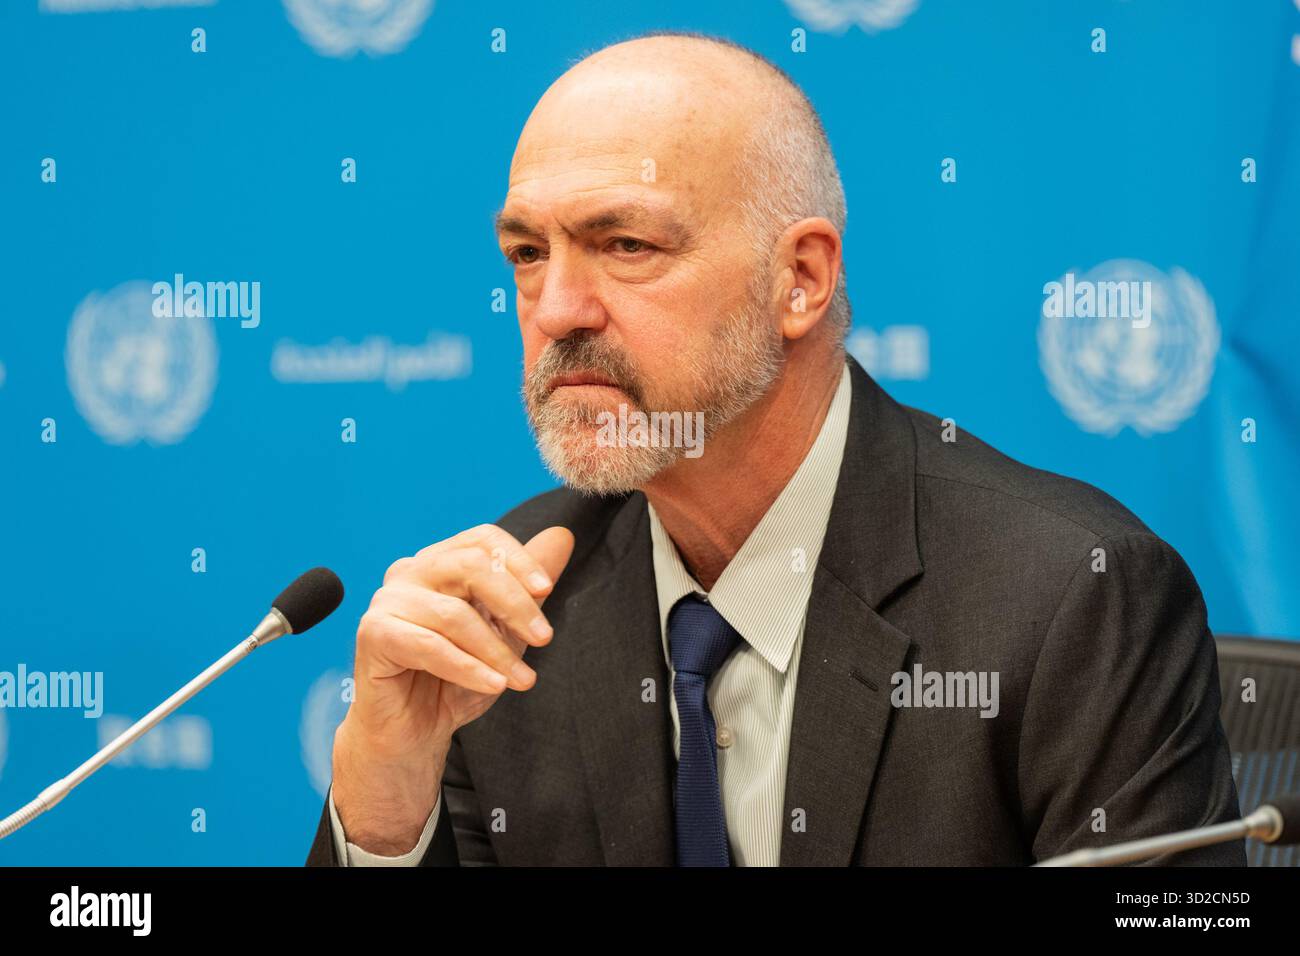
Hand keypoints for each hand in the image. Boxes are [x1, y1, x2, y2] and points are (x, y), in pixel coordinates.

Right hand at [331, 524, 574, 854]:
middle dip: (514, 602)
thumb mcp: (504, 631)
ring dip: (496, 650)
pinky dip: (468, 668)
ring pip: (454, 614)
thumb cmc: (456, 679)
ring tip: (523, 680)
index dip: (519, 559)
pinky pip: (430, 646)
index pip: (481, 539)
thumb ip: (529, 586)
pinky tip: (494, 685)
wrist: (414, 732)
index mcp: (438, 563)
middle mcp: (409, 573)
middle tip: (544, 638)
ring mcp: (387, 602)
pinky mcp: (374, 635)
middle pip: (470, 566)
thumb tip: (562, 536)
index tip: (547, 589)